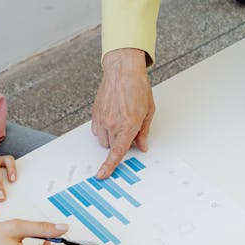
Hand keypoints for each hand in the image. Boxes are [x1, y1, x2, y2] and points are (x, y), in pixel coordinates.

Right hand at [91, 48, 154, 178]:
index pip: (117, 152)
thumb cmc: (138, 87)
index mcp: (129, 125)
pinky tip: (111, 115)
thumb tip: (142, 146)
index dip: (109, 166)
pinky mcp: (95, 113)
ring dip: (111, 136)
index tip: (102, 174)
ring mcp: (102, 118)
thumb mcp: (148, 111)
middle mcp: (113, 123)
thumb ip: (144, 132)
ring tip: (120, 119)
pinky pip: (97, 130)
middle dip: (119, 143)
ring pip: (103, 139)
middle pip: (111, 147)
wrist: (123, 70)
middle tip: (128, 129)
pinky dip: (103, 128)